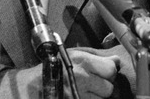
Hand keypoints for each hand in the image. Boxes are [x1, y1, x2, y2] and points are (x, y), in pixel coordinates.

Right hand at [0, 49, 119, 97]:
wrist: (33, 88)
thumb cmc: (53, 68)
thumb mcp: (73, 56)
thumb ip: (96, 57)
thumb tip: (116, 61)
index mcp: (82, 62)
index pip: (111, 69)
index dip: (108, 72)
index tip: (103, 72)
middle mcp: (82, 79)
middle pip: (109, 88)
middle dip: (103, 86)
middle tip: (92, 84)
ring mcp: (80, 95)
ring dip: (97, 97)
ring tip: (84, 91)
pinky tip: (80, 96)